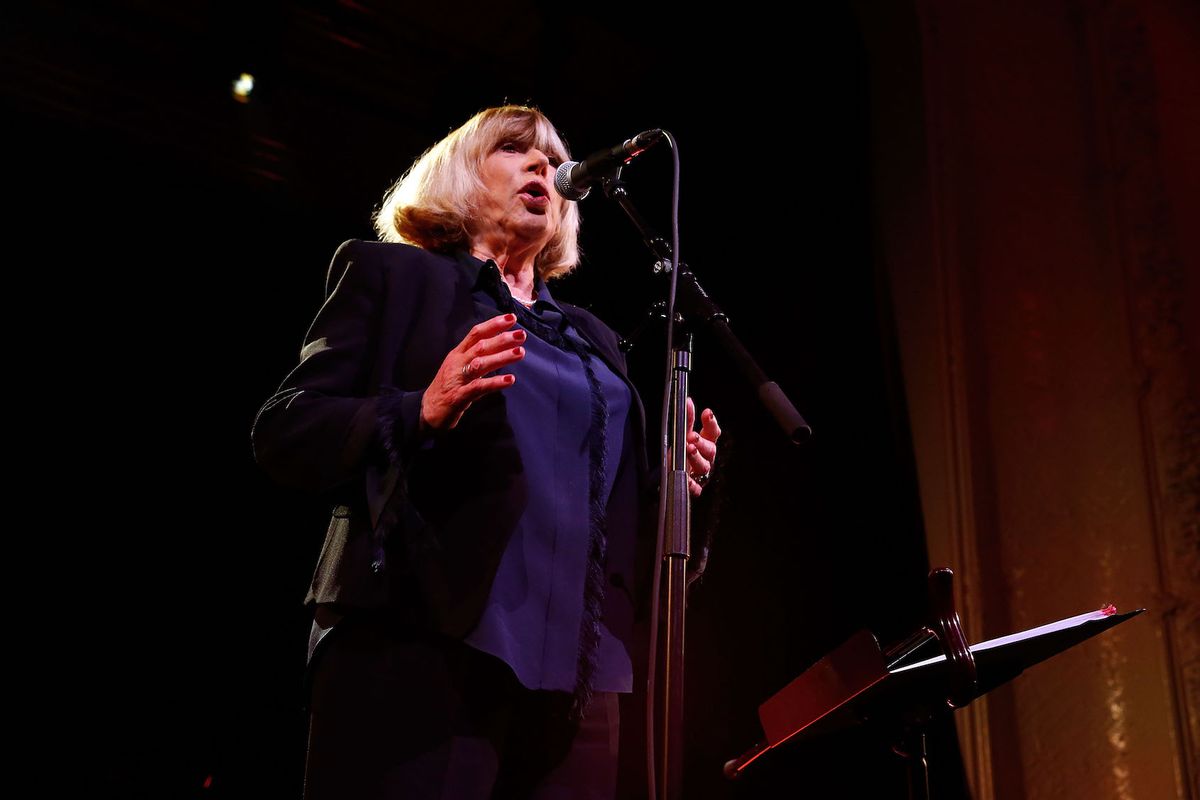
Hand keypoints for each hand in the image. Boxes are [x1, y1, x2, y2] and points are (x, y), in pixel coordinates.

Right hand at [420, 314, 525, 430]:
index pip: (475, 333)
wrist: (427, 411)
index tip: (511, 317)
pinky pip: (478, 387)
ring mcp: (457, 379)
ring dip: (501, 357)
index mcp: (458, 353)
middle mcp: (457, 363)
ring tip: (520, 353)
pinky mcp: (458, 396)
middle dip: (502, 339)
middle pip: (480, 346)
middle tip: (521, 335)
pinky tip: (509, 380)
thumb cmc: (448, 387)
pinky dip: (494, 383)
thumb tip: (502, 346)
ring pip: (480, 364)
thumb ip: (477, 356)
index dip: (493, 324)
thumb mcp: (460, 367)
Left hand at [685, 397, 720, 496]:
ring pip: (703, 466)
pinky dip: (692, 484)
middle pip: (710, 450)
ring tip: (689, 451)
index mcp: (706, 442)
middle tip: (692, 437)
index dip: (711, 423)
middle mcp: (707, 457)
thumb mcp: (683, 433)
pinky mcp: (696, 487)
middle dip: (702, 443)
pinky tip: (688, 480)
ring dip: (697, 458)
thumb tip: (687, 401)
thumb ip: (687, 419)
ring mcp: (702, 473)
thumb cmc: (683, 451)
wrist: (673, 472)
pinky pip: (696, 488)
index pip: (713, 432)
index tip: (707, 413)